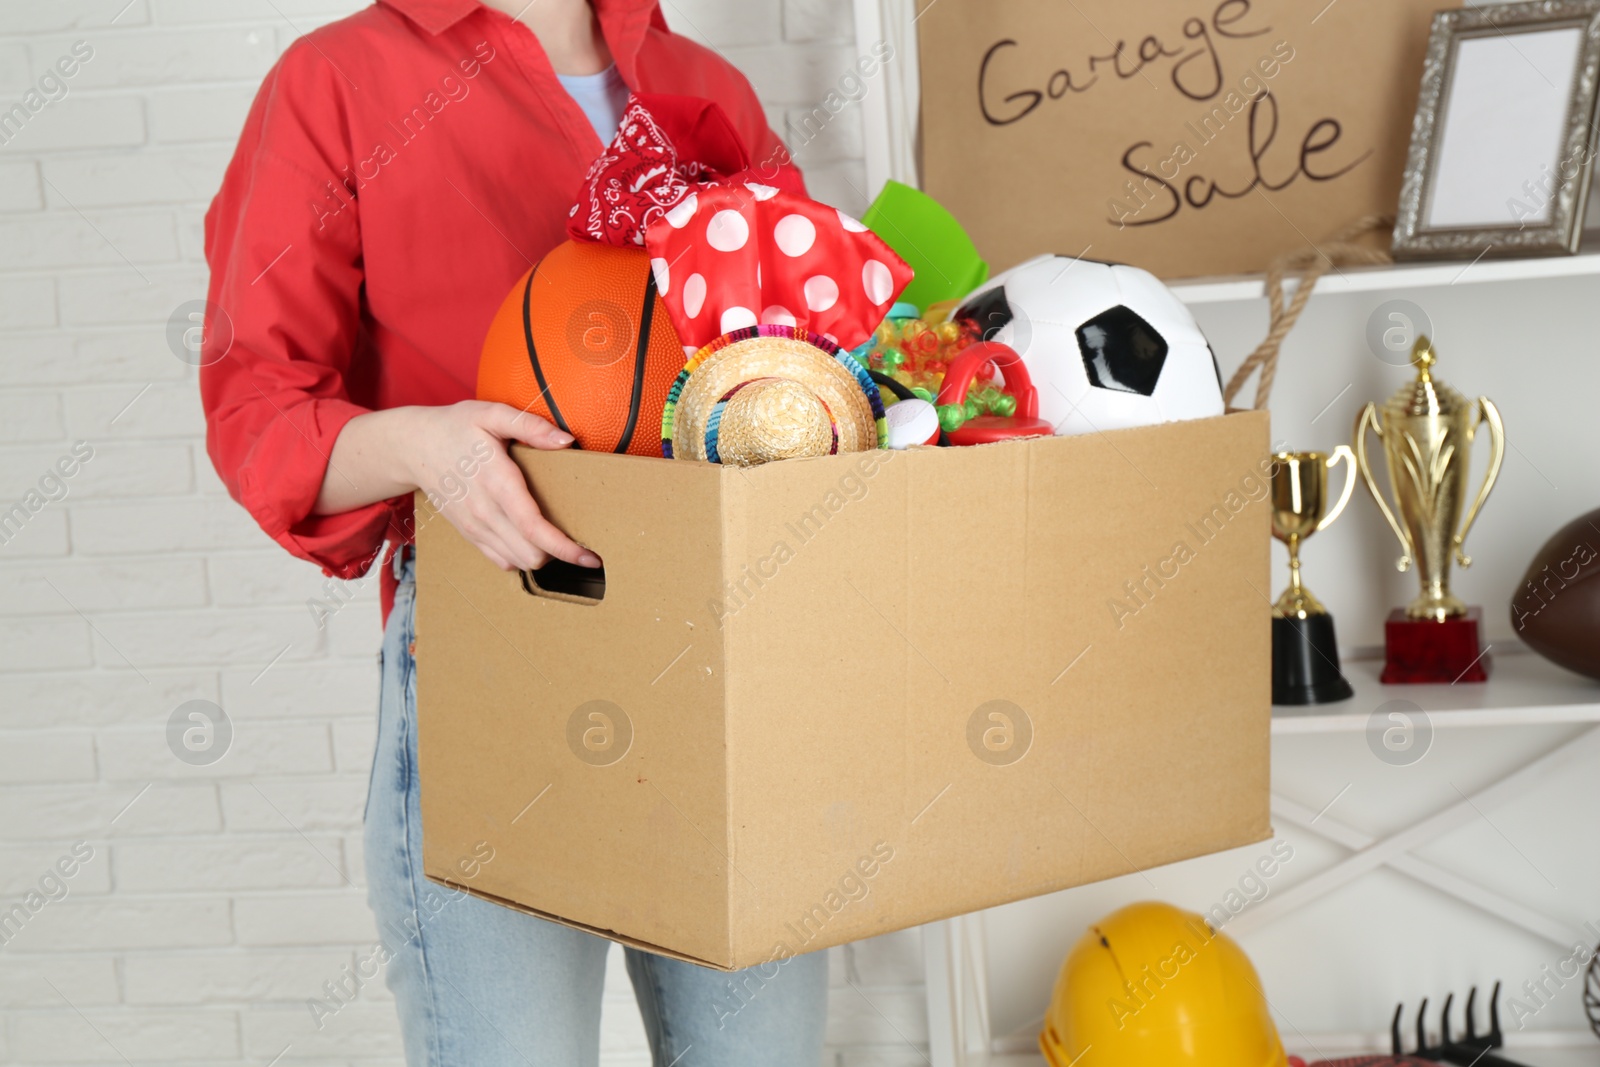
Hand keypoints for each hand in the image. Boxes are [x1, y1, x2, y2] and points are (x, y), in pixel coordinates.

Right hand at [406, 401, 600, 571]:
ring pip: (518, 561)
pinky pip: (501, 560)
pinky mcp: (469, 533)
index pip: (534, 528)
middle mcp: (485, 511)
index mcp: (496, 482)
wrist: (413, 446)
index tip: (590, 556)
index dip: (565, 547)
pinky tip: (532, 541)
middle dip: (560, 553)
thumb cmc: (455, 427)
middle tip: (580, 543)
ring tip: (558, 541)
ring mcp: (475, 526)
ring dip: (542, 556)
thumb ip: (530, 426)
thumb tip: (566, 440)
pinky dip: (521, 556)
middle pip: (531, 554)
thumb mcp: (491, 414)